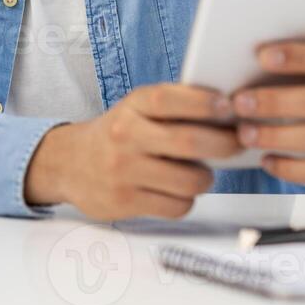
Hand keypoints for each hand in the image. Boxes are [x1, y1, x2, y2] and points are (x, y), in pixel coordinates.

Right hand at [23, 84, 240, 220]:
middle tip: (236, 144)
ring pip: (189, 180)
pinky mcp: (125, 201)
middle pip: (188, 142)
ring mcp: (124, 171)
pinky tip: (176, 191)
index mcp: (131, 107)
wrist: (68, 163)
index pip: (169, 99)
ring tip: (199, 173)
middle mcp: (125, 136)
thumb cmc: (117, 134)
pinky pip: (177, 206)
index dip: (204, 103)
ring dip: (205, 178)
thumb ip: (173, 108)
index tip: (228, 107)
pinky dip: (185, 200)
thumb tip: (228, 115)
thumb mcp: (136, 110)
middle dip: (224, 144)